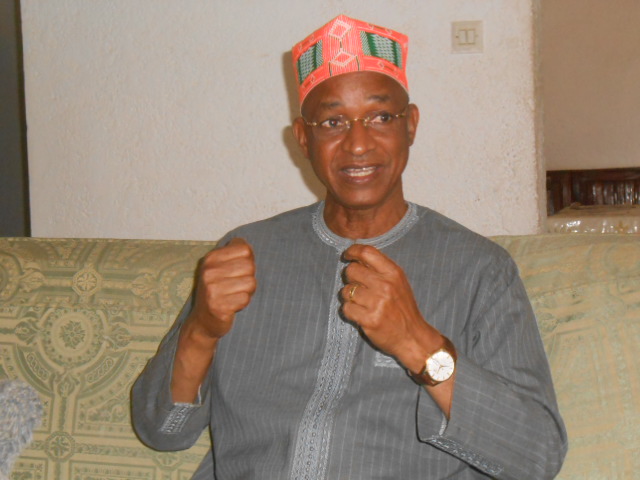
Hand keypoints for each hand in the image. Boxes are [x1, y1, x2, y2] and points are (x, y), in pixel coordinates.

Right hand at [186, 237, 256, 339]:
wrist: (202, 321)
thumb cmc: (218, 290)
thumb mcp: (220, 267)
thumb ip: (235, 254)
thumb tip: (249, 248)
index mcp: (210, 258)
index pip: (244, 249)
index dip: (248, 260)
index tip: (238, 270)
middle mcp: (209, 272)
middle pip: (250, 266)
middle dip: (249, 277)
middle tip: (236, 286)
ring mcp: (212, 290)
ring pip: (250, 282)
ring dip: (247, 291)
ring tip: (234, 296)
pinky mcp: (218, 307)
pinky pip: (245, 299)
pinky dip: (243, 303)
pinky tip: (232, 305)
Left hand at [340, 244, 440, 371]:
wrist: (412, 337)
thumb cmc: (403, 308)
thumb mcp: (398, 283)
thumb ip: (380, 269)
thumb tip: (357, 257)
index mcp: (393, 273)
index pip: (367, 252)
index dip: (353, 251)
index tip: (348, 255)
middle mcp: (385, 285)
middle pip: (352, 270)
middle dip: (351, 278)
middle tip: (358, 287)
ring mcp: (377, 303)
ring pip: (346, 291)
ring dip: (349, 297)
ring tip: (362, 304)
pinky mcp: (369, 320)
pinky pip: (346, 308)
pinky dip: (350, 312)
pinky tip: (360, 315)